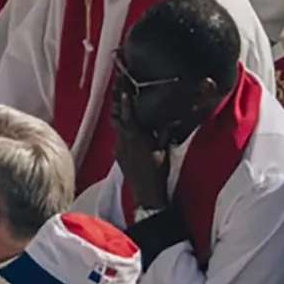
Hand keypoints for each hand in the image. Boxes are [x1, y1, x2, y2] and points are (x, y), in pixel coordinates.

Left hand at [110, 85, 169, 212]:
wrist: (146, 192)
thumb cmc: (158, 171)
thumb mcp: (163, 150)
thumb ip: (164, 134)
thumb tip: (168, 121)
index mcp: (135, 137)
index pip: (128, 115)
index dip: (125, 102)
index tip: (124, 92)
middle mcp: (123, 140)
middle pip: (115, 118)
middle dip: (116, 105)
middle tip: (118, 94)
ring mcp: (118, 148)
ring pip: (116, 127)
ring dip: (118, 117)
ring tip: (121, 108)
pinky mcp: (117, 155)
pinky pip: (117, 139)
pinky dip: (121, 131)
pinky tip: (127, 131)